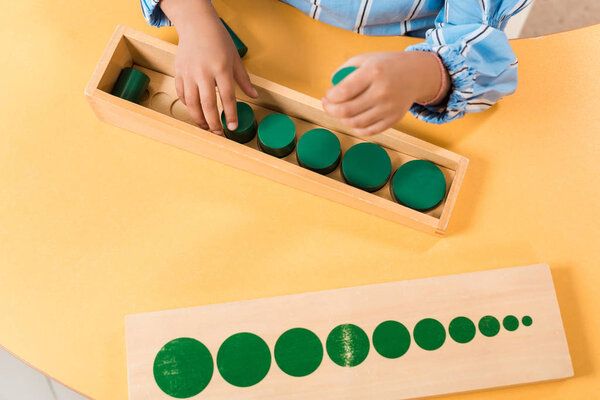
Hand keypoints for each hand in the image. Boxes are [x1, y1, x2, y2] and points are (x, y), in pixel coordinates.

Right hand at [161, 0, 257, 134]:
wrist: (197, 25)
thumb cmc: (218, 40)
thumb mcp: (235, 59)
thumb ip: (243, 80)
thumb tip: (254, 96)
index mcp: (221, 69)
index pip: (227, 98)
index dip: (230, 115)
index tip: (232, 127)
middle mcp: (204, 72)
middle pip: (208, 105)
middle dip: (214, 123)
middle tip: (219, 133)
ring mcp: (189, 73)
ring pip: (192, 104)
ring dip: (199, 119)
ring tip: (206, 127)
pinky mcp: (179, 73)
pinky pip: (182, 95)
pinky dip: (188, 106)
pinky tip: (195, 111)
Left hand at [322, 51, 449, 135]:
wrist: (417, 74)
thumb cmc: (386, 65)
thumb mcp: (365, 58)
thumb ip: (344, 70)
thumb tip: (330, 87)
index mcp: (373, 72)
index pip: (343, 92)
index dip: (330, 97)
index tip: (328, 95)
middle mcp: (382, 91)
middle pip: (346, 111)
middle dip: (330, 110)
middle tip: (327, 105)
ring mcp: (389, 108)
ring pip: (355, 123)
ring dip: (342, 120)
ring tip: (340, 112)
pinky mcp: (394, 119)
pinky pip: (369, 131)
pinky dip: (356, 128)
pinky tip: (352, 120)